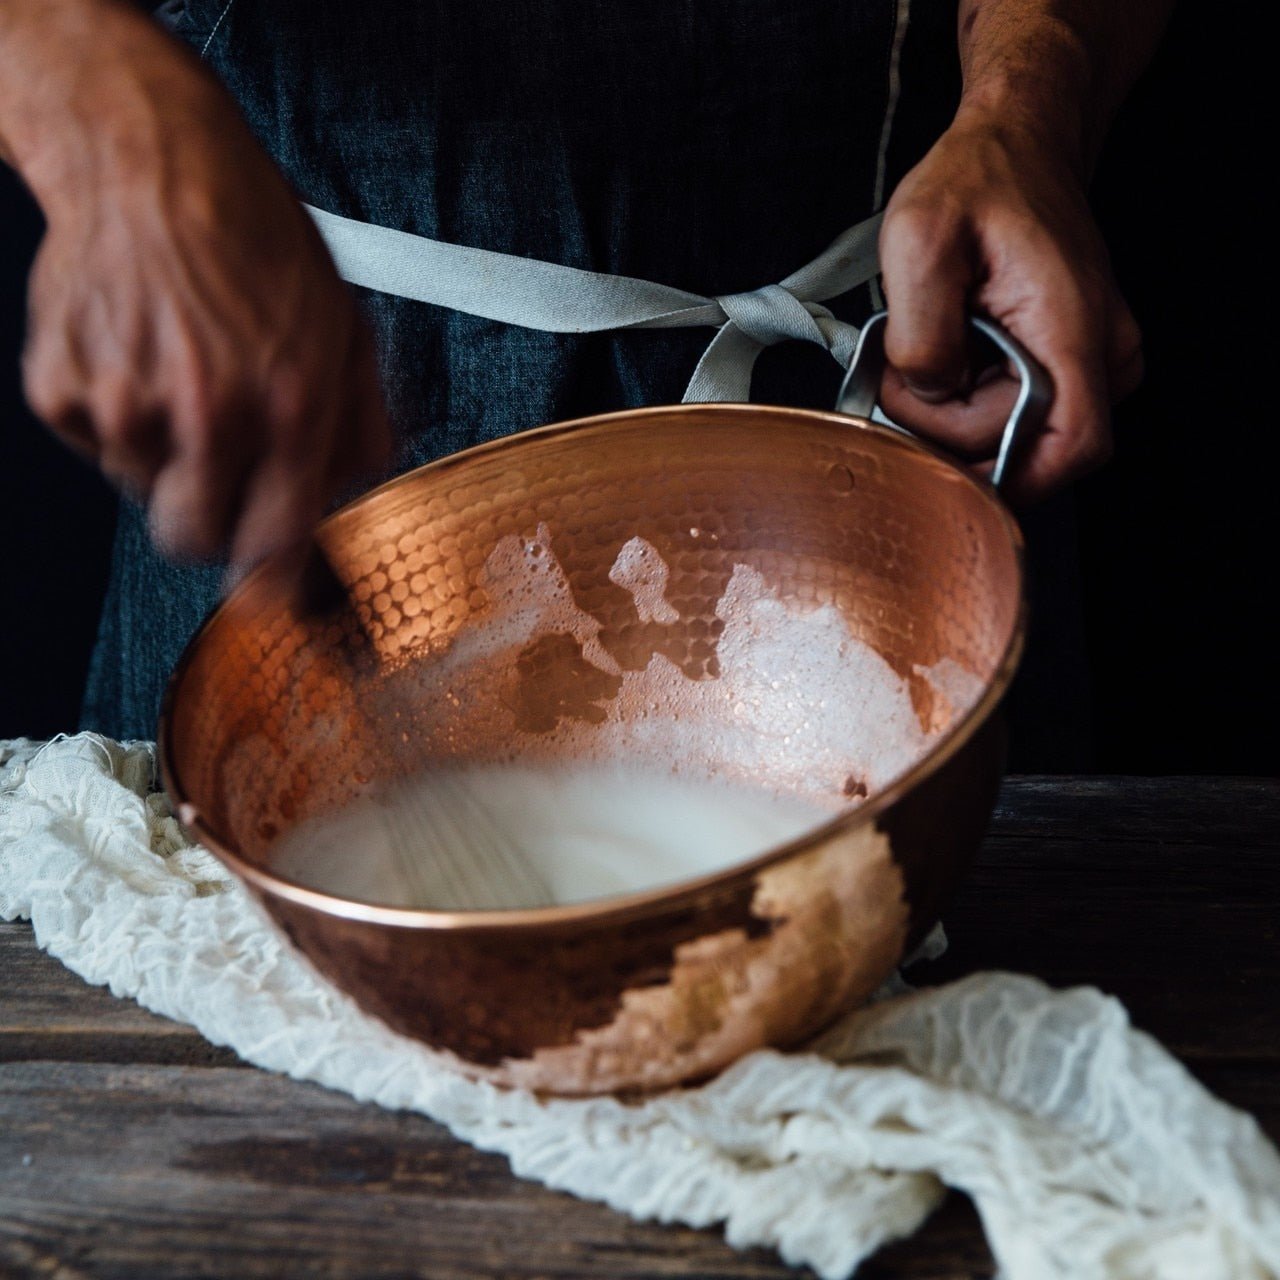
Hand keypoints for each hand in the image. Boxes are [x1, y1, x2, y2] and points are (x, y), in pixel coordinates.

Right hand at [11, 2, 390, 573]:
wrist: (150, 163)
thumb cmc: (256, 240)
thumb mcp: (345, 327)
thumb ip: (361, 427)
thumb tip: (353, 498)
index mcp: (287, 405)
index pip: (279, 544)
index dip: (276, 587)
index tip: (275, 599)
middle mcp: (205, 413)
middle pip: (195, 542)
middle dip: (214, 529)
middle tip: (227, 484)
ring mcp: (123, 402)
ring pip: (145, 493)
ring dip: (169, 463)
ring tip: (186, 382)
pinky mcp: (60, 387)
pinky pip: (96, 450)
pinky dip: (121, 425)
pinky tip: (143, 362)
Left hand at [876, 104, 1142, 500]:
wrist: (1015, 145)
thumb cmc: (976, 181)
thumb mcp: (919, 240)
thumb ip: (919, 332)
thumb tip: (928, 393)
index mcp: (1073, 328)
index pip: (1071, 447)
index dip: (1008, 480)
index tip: (942, 468)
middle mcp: (1101, 354)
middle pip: (1024, 447)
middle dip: (949, 428)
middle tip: (902, 373)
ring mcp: (1092, 361)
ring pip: (1016, 435)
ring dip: (955, 412)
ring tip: (928, 348)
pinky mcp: (1070, 362)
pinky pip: (1017, 413)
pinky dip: (969, 399)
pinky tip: (951, 354)